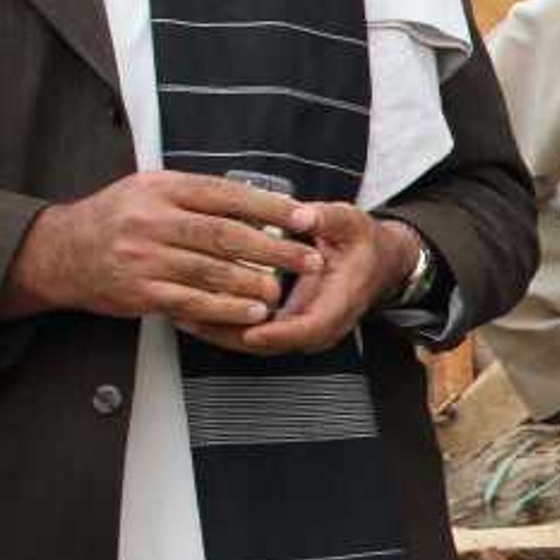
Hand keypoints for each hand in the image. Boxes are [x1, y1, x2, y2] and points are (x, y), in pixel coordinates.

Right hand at [0, 170, 322, 331]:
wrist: (60, 251)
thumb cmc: (115, 219)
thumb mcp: (150, 191)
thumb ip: (196, 195)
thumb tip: (257, 200)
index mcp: (161, 188)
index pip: (227, 194)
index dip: (271, 206)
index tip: (305, 217)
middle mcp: (153, 220)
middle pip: (226, 234)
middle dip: (275, 248)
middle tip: (309, 258)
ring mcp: (145, 257)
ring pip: (212, 270)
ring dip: (255, 282)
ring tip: (284, 289)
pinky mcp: (140, 291)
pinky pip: (192, 302)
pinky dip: (226, 309)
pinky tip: (252, 312)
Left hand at [212, 205, 419, 358]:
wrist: (377, 262)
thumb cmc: (362, 244)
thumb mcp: (350, 222)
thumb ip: (328, 218)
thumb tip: (308, 215)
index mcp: (341, 302)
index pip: (307, 328)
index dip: (276, 333)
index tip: (248, 327)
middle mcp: (321, 324)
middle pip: (272, 344)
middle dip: (230, 334)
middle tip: (192, 317)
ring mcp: (303, 330)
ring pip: (258, 344)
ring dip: (221, 333)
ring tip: (183, 314)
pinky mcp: (288, 327)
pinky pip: (254, 334)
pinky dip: (226, 327)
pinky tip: (197, 313)